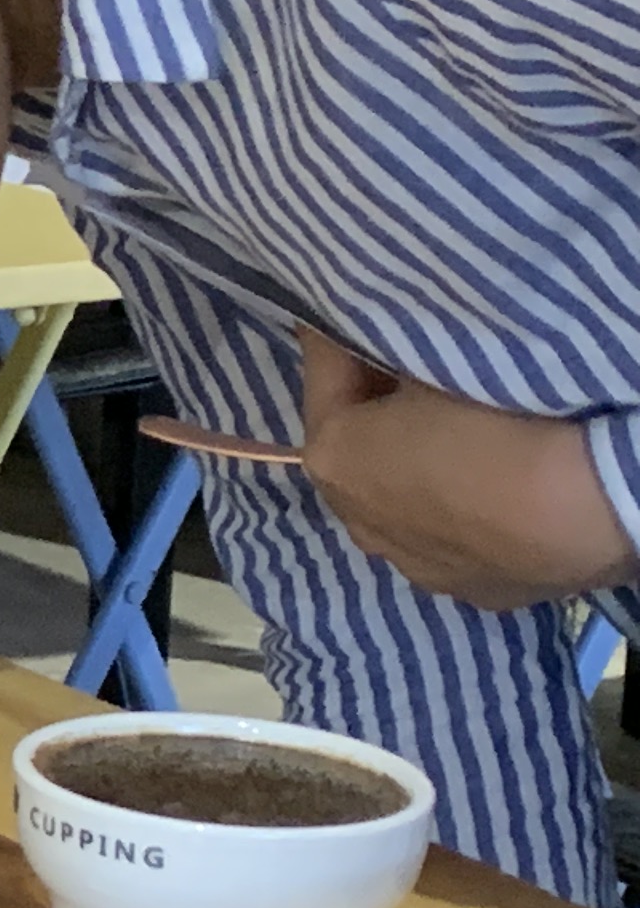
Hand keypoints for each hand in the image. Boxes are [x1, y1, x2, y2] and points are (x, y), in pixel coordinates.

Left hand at [297, 330, 635, 610]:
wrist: (584, 507)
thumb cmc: (498, 419)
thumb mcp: (436, 359)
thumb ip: (397, 351)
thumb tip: (385, 343)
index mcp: (333, 456)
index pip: (324, 375)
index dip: (341, 339)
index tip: (353, 316)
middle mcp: (356, 522)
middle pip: (359, 446)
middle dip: (377, 409)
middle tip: (411, 372)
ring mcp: (414, 565)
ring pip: (402, 501)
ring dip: (416, 468)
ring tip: (458, 437)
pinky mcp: (473, 590)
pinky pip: (455, 536)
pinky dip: (463, 510)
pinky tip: (495, 490)